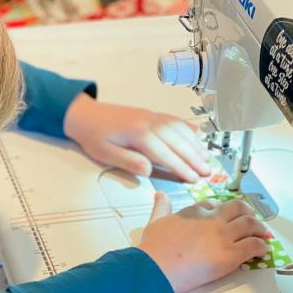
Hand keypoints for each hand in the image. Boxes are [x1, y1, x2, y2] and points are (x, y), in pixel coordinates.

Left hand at [64, 93, 211, 182]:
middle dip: (194, 158)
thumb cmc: (94, 136)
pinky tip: (197, 135)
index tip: (193, 179)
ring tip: (206, 159)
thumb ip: (128, 161)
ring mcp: (152, 116)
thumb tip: (148, 169)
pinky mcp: (151, 114)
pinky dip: (187, 128)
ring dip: (195, 144)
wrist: (85, 115)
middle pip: (178, 141)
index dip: (181, 167)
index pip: (165, 153)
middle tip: (208, 172)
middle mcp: (149, 122)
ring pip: (179, 129)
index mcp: (138, 133)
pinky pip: (173, 120)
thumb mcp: (105, 154)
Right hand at [139, 193, 268, 292]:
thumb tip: (160, 195)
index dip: (222, 209)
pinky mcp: (229, 255)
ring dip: (259, 228)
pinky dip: (261, 246)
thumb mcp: (154, 222)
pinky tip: (262, 250)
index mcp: (194, 212)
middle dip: (247, 212)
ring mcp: (222, 236)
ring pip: (250, 224)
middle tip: (250, 220)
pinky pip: (253, 245)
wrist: (155, 269)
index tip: (225, 214)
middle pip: (238, 208)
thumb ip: (161, 207)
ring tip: (261, 234)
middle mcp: (211, 220)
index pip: (214, 204)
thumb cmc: (153, 250)